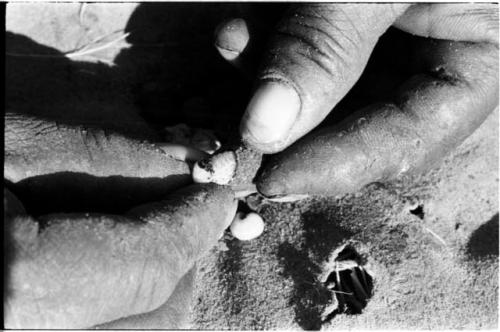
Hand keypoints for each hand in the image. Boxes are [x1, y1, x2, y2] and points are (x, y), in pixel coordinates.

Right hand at [5, 5, 237, 325]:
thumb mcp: (11, 147)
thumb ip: (107, 161)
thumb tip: (188, 169)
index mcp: (10, 287)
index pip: (146, 269)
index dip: (193, 225)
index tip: (217, 195)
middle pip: (154, 322)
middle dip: (182, 264)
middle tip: (185, 216)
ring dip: (159, 288)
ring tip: (150, 239)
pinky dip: (126, 306)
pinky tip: (114, 267)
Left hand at [215, 3, 497, 195]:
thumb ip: (329, 46)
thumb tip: (266, 128)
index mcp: (479, 54)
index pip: (410, 137)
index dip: (339, 166)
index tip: (270, 184)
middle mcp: (431, 52)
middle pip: (360, 121)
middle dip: (295, 133)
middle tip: (235, 149)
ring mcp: (383, 33)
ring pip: (323, 88)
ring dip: (267, 87)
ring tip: (228, 64)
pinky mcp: (339, 14)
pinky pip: (301, 44)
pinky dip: (263, 46)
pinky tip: (233, 33)